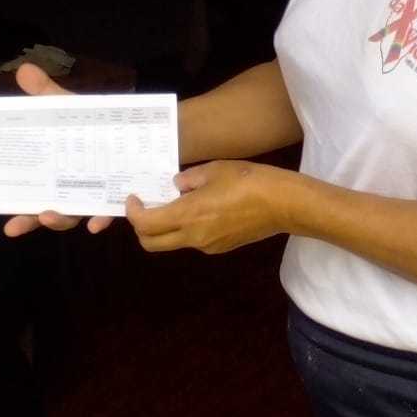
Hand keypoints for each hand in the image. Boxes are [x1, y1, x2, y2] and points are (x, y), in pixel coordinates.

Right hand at [3, 62, 113, 238]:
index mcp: (57, 175)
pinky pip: (112, 212)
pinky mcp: (122, 196)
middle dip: (33, 220)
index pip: (34, 199)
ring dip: (62, 219)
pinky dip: (103, 218)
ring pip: (77, 215)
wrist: (142, 131)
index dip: (20, 214)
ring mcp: (98, 196)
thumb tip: (24, 70)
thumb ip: (49, 94)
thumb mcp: (72, 108)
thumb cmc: (99, 125)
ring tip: (50, 215)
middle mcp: (75, 191)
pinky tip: (95, 224)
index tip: (5, 224)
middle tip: (15, 225)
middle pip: (50, 212)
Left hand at [125, 159, 290, 253]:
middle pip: (151, 243)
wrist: (283, 204)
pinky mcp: (221, 247)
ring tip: (175, 205)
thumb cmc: (249, 181)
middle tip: (145, 208)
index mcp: (187, 215)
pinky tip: (201, 211)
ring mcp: (207, 246)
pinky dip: (186, 229)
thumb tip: (177, 185)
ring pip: (173, 243)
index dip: (133, 212)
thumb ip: (188, 178)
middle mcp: (193, 237)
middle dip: (141, 228)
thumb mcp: (214, 169)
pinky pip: (193, 241)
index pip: (146, 223)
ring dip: (165, 228)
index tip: (133, 198)